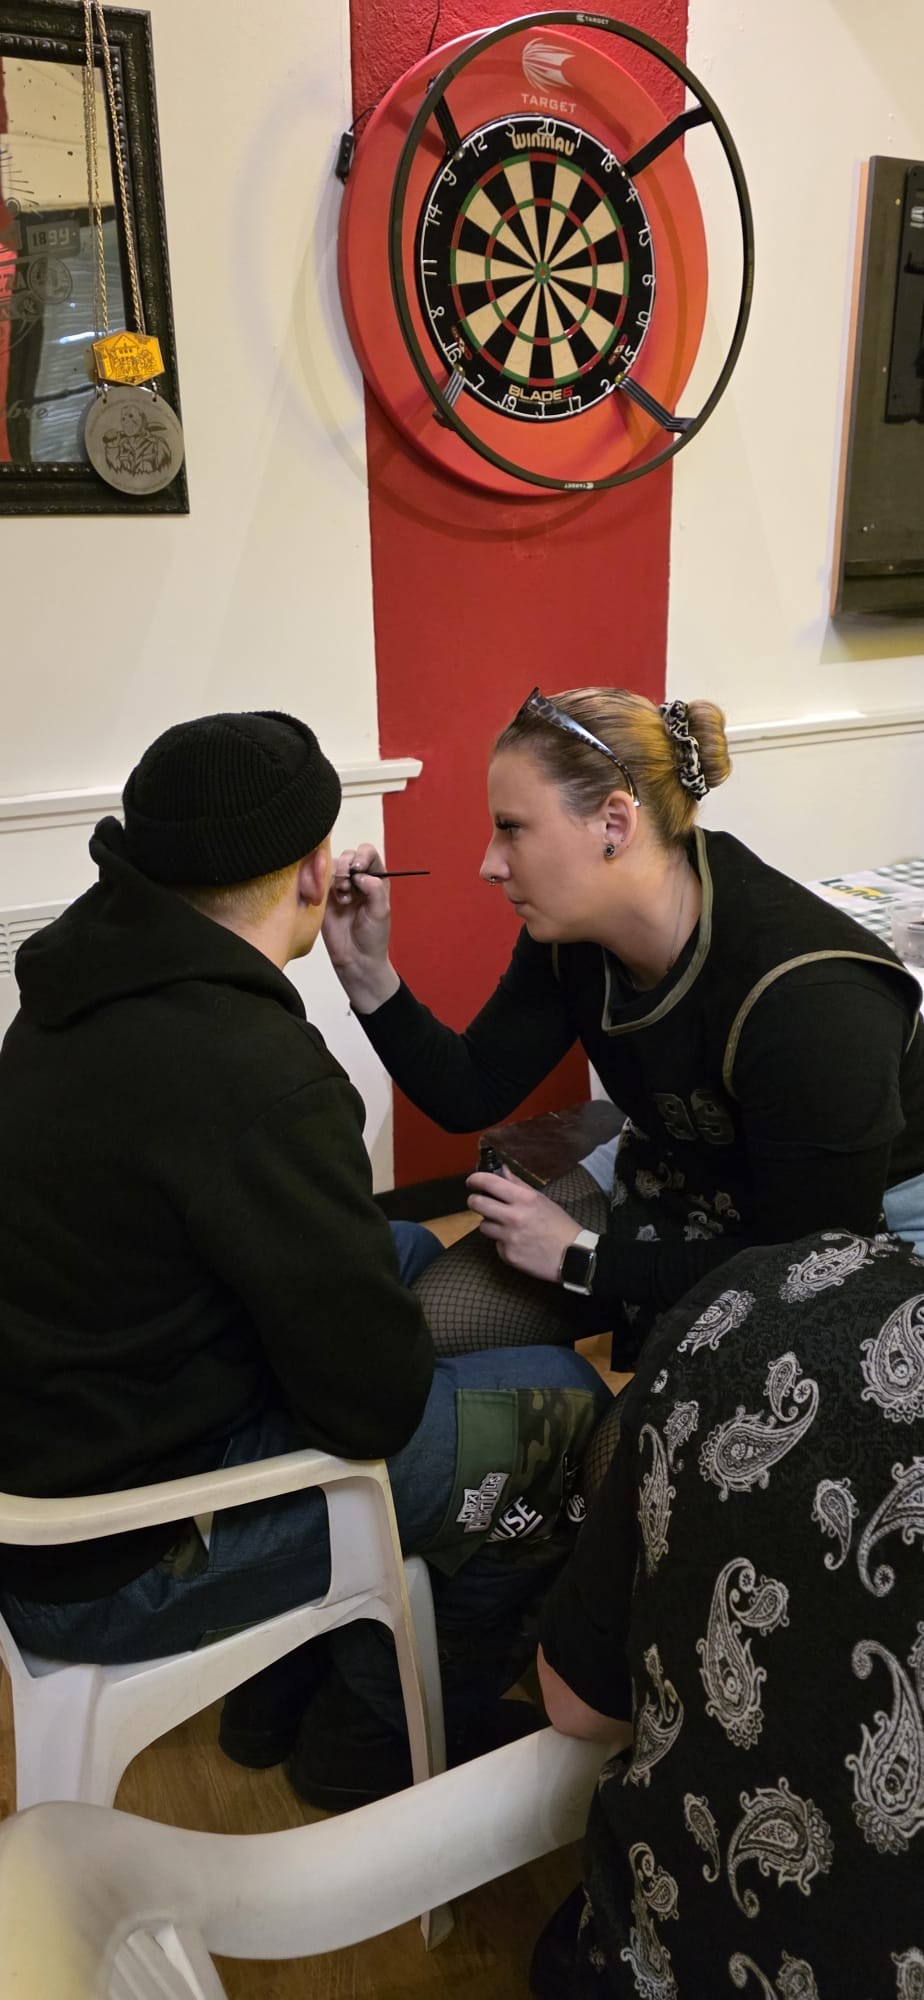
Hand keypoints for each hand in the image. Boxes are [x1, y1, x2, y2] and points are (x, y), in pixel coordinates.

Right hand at [322, 845, 399, 1012]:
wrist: (356, 959)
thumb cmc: (373, 937)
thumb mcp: (380, 912)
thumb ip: (374, 889)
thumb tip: (360, 875)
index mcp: (375, 879)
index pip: (368, 853)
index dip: (362, 856)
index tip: (358, 869)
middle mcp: (357, 879)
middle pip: (348, 856)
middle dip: (347, 866)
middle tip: (347, 886)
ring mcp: (339, 887)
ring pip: (331, 865)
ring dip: (336, 876)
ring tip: (343, 897)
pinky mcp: (323, 897)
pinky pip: (318, 880)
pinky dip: (322, 884)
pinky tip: (331, 901)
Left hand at [466, 1168, 582, 1283]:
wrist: (573, 1256)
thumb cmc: (559, 1225)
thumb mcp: (541, 1200)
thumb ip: (519, 1185)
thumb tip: (502, 1170)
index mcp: (524, 1199)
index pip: (489, 1183)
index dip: (475, 1180)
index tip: (472, 1182)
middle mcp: (513, 1216)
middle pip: (477, 1204)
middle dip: (474, 1201)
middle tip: (478, 1202)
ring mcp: (509, 1237)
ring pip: (483, 1225)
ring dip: (490, 1224)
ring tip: (505, 1226)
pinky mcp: (507, 1255)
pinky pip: (496, 1244)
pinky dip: (502, 1242)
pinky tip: (517, 1242)